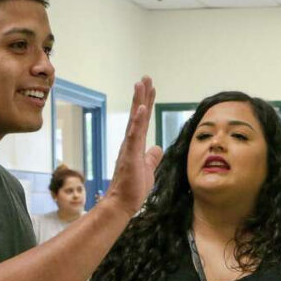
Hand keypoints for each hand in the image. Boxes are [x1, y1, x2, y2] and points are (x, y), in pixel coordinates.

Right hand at [103, 77, 163, 214]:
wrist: (122, 203)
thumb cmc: (133, 188)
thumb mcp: (147, 169)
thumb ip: (152, 157)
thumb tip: (157, 148)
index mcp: (135, 145)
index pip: (142, 120)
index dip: (146, 103)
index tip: (150, 88)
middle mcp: (130, 142)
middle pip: (137, 114)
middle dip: (142, 95)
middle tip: (146, 77)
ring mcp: (129, 148)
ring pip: (134, 120)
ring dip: (138, 102)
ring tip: (141, 84)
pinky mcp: (130, 156)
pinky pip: (134, 135)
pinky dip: (137, 121)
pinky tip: (141, 109)